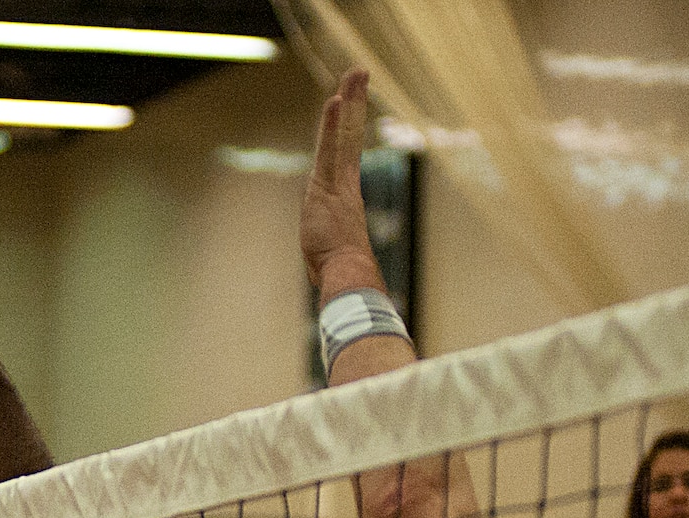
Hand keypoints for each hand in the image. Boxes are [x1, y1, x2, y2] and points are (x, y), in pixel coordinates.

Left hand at [300, 70, 376, 289]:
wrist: (349, 275)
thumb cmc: (341, 268)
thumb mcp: (329, 247)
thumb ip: (329, 238)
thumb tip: (332, 254)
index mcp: (344, 192)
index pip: (345, 150)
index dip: (346, 125)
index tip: (348, 102)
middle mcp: (345, 181)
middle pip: (350, 133)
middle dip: (355, 101)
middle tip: (360, 72)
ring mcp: (339, 182)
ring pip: (344, 134)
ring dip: (349, 101)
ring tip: (355, 73)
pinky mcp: (330, 186)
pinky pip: (332, 150)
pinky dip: (334, 125)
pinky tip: (336, 101)